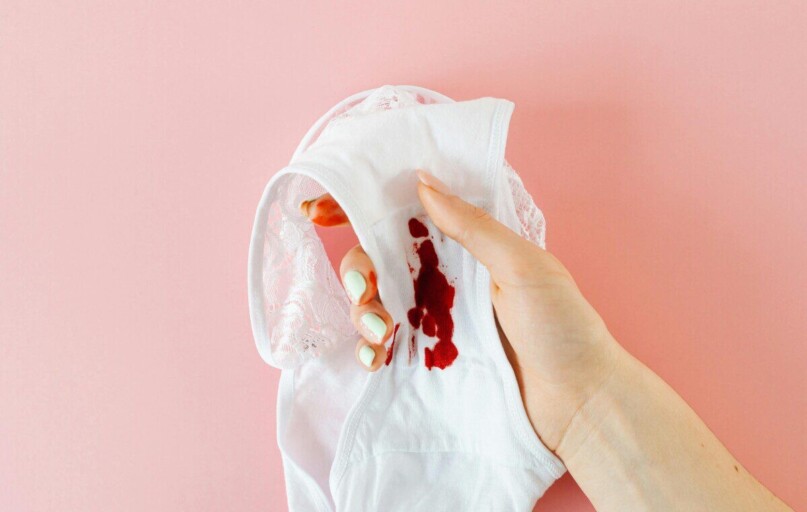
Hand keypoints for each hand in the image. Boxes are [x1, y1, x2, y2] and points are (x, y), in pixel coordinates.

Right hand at [302, 169, 623, 451]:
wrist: (579, 403)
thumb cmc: (563, 326)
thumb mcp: (523, 265)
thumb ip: (472, 226)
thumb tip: (421, 181)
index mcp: (469, 244)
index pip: (409, 214)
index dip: (362, 207)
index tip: (319, 209)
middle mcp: (446, 277)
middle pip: (378, 259)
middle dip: (357, 269)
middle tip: (365, 291)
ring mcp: (435, 318)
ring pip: (375, 302)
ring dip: (361, 312)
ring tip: (379, 333)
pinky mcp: (430, 358)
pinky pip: (385, 346)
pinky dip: (370, 349)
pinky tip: (375, 359)